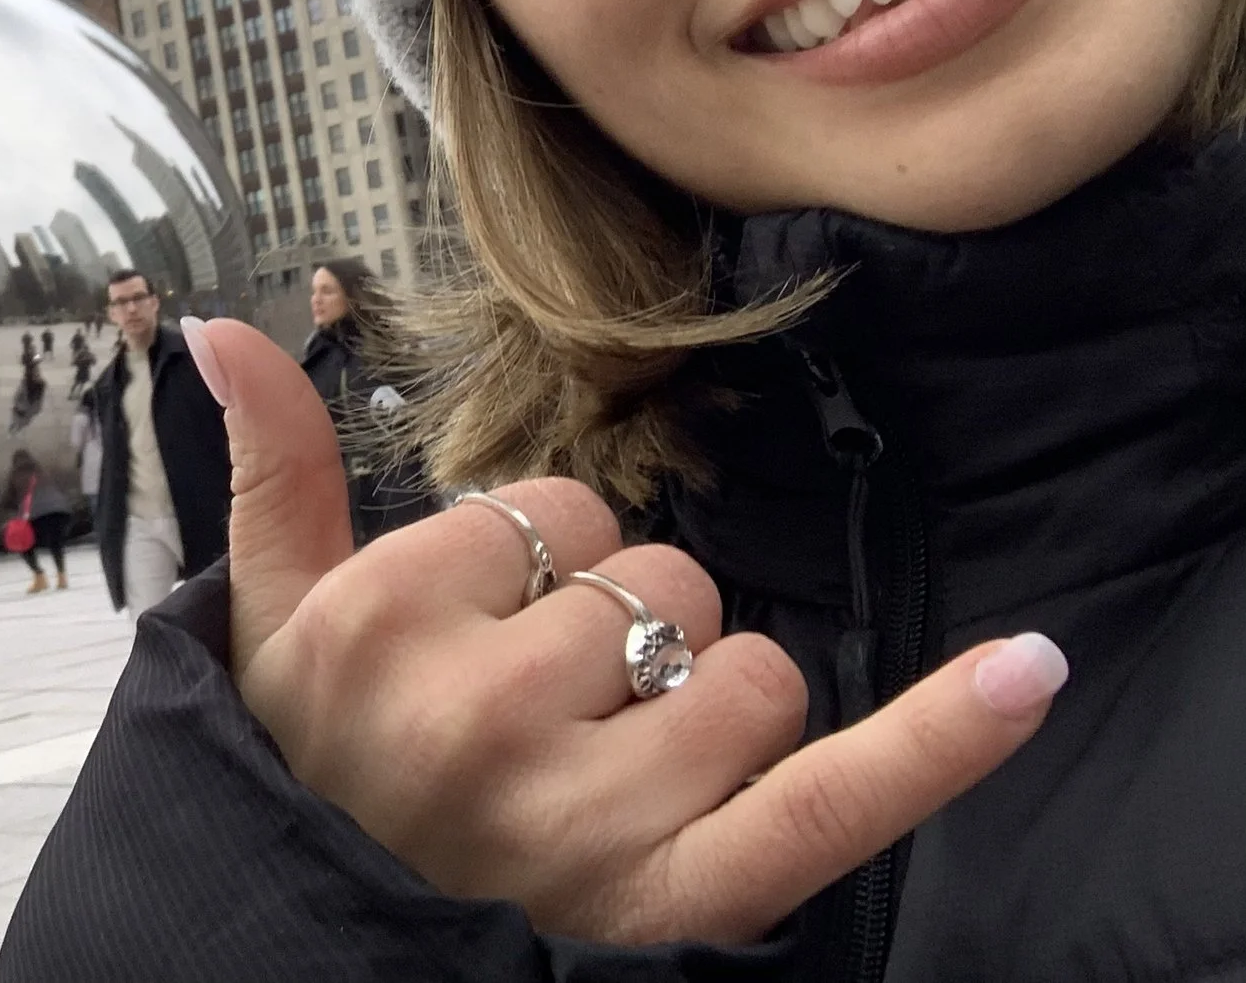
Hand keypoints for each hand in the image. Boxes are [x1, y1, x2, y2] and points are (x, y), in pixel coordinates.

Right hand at [185, 316, 1063, 945]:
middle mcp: (478, 717)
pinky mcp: (675, 902)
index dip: (531, 562)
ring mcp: (579, 820)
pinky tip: (1023, 673)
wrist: (317, 938)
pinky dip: (940, 740)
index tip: (477, 630)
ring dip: (707, 705)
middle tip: (541, 710)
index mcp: (380, 625)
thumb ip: (269, 467)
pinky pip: (830, 804)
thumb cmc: (311, 763)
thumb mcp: (264, 620)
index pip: (553, 512)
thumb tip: (222, 325)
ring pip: (746, 677)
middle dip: (619, 628)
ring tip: (611, 767)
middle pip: (656, 583)